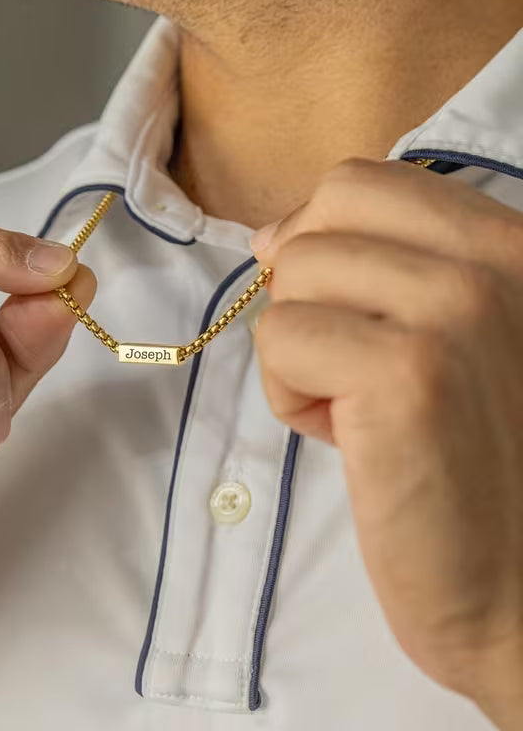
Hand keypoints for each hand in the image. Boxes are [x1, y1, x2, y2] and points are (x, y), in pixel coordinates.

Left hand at [251, 159, 522, 728]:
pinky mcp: (409, 375)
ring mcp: (455, 312)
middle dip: (303, 294)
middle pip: (317, 222)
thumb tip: (272, 234)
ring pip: (291, 281)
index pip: (362, 183)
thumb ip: (380, 270)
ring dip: (297, 353)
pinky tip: (343, 437)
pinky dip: (288, 394)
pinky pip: (281, 339)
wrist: (517, 586)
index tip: (324, 299)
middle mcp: (496, 261)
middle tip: (342, 360)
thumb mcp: (446, 338)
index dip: (315, 237)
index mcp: (508, 243)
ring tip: (351, 408)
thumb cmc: (470, 459)